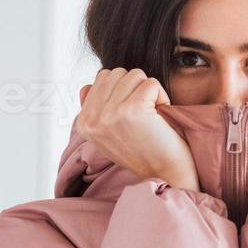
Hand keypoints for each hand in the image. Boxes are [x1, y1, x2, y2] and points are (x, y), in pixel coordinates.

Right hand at [76, 69, 199, 190]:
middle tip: (143, 114)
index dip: (123, 90)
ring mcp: (111, 113)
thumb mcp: (108, 133)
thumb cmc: (141, 152)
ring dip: (149, 92)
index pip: (101, 78)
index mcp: (84, 122)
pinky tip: (159, 118)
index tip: (130, 116)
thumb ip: (94, 109)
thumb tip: (87, 86)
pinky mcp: (133, 109)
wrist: (163, 175)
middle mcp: (93, 118)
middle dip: (135, 87)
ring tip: (150, 117)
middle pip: (117, 73)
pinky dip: (161, 97)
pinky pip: (151, 83)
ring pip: (134, 75)